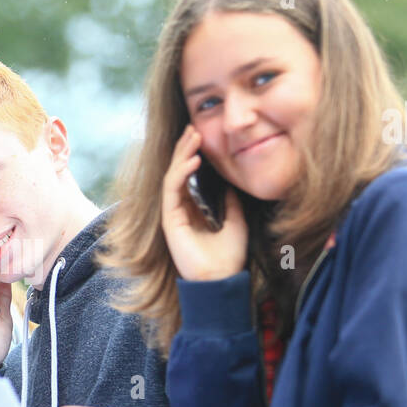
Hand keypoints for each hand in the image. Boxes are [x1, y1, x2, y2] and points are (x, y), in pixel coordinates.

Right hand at [161, 126, 248, 281]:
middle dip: (185, 148)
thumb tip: (229, 181)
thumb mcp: (236, 220)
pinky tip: (193, 160)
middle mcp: (180, 209)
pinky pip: (172, 189)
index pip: (188, 175)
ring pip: (172, 176)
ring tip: (193, 136)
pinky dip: (181, 172)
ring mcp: (173, 214)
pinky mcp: (170, 220)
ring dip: (182, 154)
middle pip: (178, 171)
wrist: (222, 280)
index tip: (202, 134)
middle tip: (193, 127)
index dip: (192, 154)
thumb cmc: (229, 256)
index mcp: (193, 209)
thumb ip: (229, 201)